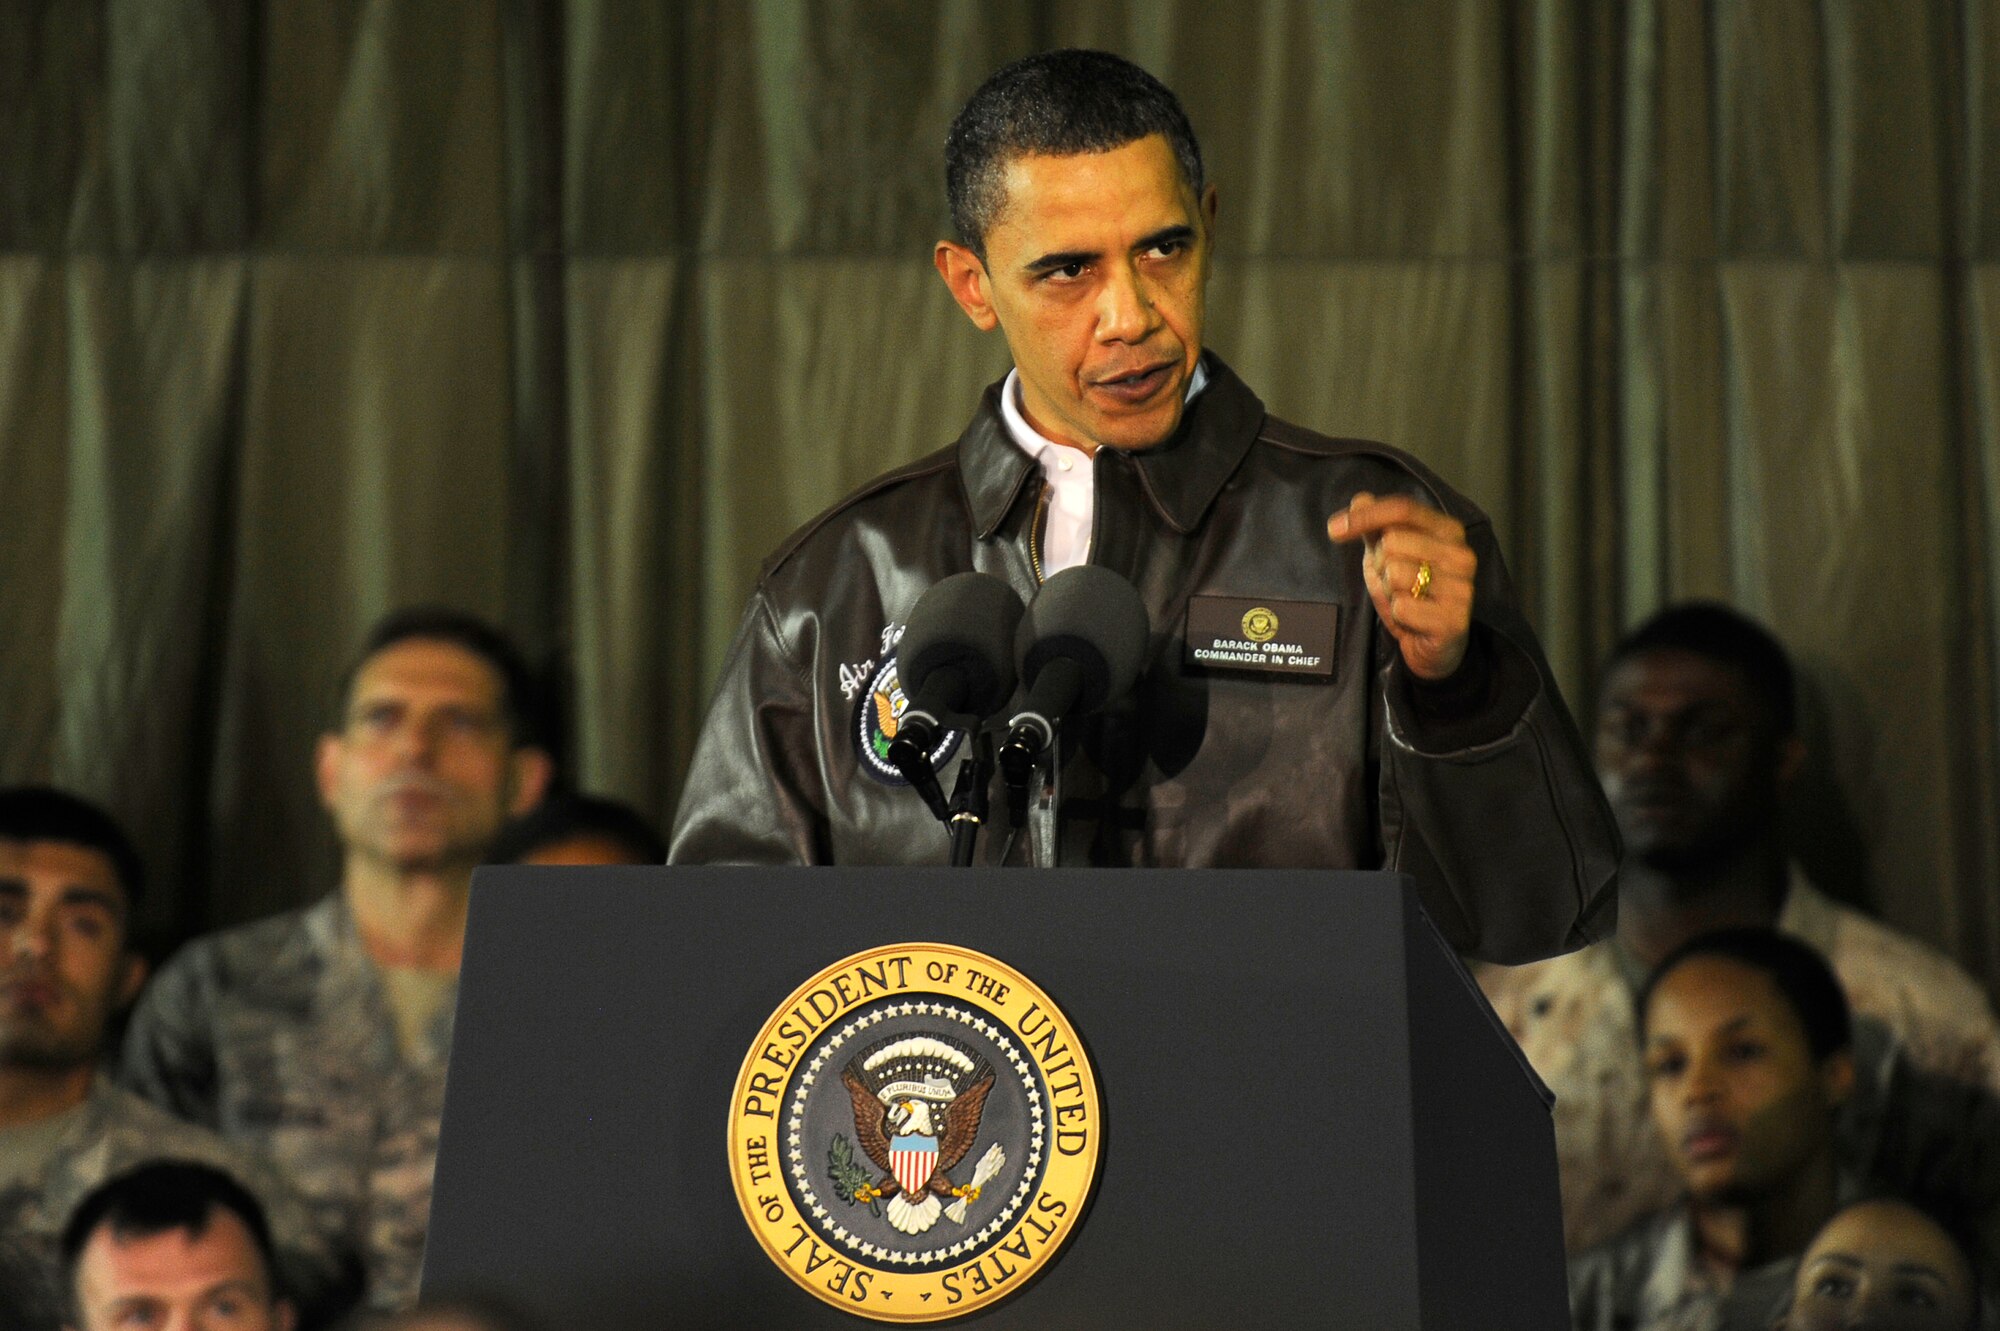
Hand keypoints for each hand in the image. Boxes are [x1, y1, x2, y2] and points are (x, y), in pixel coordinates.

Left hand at [1326, 491, 1476, 679]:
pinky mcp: (1454, 619)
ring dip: (1389, 592)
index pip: (1402, 509)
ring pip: (1395, 573)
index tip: (1334, 529)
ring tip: (1406, 601)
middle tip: (1395, 584)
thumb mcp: (1387, 556)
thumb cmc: (1411, 594)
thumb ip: (1375, 527)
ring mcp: (1462, 587)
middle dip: (1381, 566)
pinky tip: (1412, 620)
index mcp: (1449, 531)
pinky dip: (1398, 615)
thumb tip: (1360, 499)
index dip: (1365, 516)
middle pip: (1393, 542)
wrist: (1432, 645)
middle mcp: (1461, 555)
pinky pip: (1402, 606)